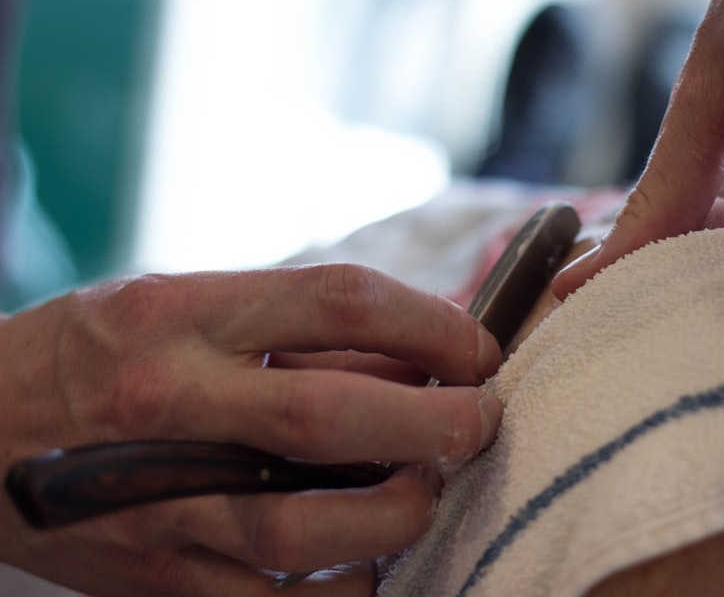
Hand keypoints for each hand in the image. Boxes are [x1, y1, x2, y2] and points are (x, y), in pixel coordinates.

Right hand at [0, 265, 502, 595]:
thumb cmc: (94, 354)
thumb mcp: (182, 303)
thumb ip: (293, 331)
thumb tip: (419, 357)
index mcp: (182, 317)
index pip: (339, 302)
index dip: (431, 324)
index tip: (475, 346)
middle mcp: (171, 405)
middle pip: (333, 416)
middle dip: (436, 422)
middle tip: (481, 421)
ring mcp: (161, 501)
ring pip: (307, 525)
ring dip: (397, 512)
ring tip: (427, 489)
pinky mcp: (159, 578)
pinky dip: (345, 589)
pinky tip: (373, 563)